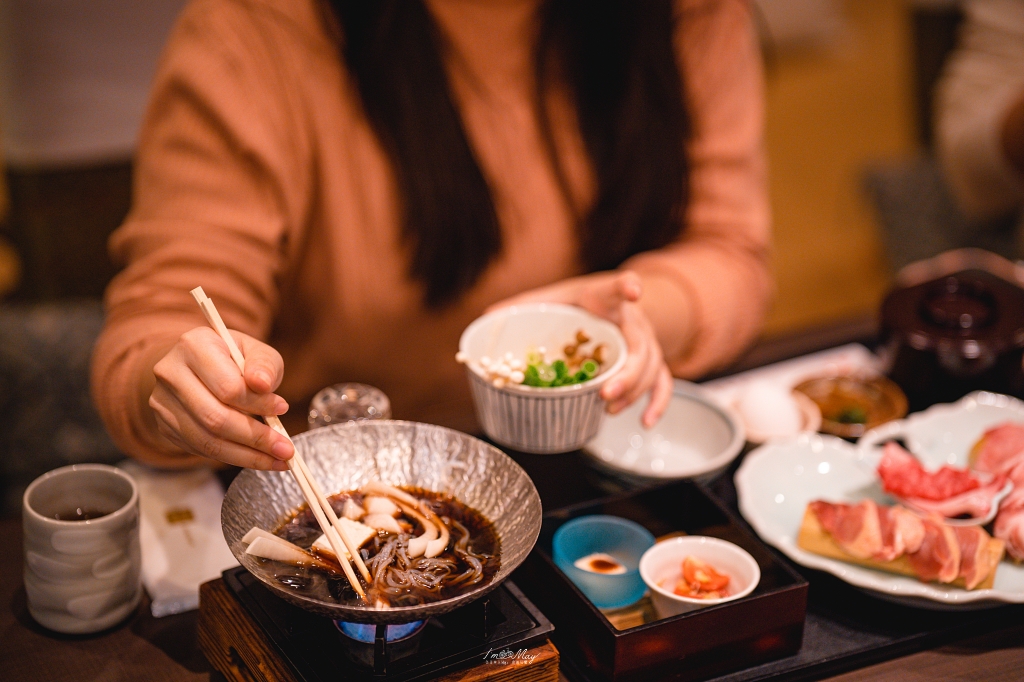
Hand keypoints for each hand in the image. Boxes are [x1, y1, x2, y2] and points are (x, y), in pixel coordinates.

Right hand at [149, 327, 294, 469]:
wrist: (200, 367)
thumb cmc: (234, 358)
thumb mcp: (256, 351)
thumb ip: (264, 365)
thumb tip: (263, 385)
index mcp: (194, 346)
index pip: (228, 386)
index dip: (258, 403)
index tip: (283, 409)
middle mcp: (170, 372)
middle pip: (214, 417)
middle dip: (255, 437)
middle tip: (286, 449)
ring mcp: (162, 402)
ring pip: (207, 439)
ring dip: (247, 455)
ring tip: (278, 459)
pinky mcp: (164, 426)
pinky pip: (200, 449)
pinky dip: (233, 457)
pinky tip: (258, 458)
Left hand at [488, 271, 672, 426]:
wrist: (609, 305)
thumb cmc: (576, 304)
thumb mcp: (550, 299)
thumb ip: (522, 306)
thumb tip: (487, 317)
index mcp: (604, 297)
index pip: (618, 286)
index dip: (627, 287)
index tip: (632, 292)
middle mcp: (632, 319)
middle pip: (641, 344)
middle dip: (627, 373)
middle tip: (604, 394)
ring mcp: (645, 341)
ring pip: (652, 367)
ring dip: (634, 391)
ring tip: (609, 409)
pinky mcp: (651, 361)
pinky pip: (662, 382)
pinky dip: (657, 403)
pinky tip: (645, 421)